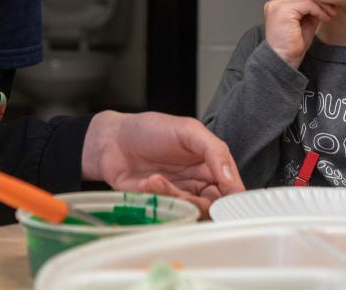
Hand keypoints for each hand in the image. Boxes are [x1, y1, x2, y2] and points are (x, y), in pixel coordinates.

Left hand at [81, 111, 244, 217]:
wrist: (112, 140)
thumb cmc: (150, 130)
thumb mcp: (188, 130)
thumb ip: (215, 151)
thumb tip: (231, 180)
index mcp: (210, 166)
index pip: (232, 189)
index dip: (232, 198)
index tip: (226, 199)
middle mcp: (197, 184)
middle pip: (213, 207)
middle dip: (199, 202)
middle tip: (184, 193)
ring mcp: (177, 197)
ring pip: (189, 212)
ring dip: (174, 198)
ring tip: (156, 180)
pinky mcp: (158, 207)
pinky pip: (167, 214)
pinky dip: (157, 199)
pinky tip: (147, 183)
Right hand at [263, 0, 334, 67]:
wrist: (284, 61)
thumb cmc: (292, 47)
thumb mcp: (305, 24)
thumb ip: (310, 12)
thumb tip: (323, 3)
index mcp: (277, 7)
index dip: (316, 1)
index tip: (330, 10)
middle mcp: (274, 4)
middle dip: (320, 2)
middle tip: (333, 12)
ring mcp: (277, 6)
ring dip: (320, 6)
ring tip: (329, 16)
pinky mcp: (283, 10)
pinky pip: (306, 4)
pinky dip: (317, 10)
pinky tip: (324, 18)